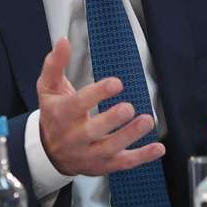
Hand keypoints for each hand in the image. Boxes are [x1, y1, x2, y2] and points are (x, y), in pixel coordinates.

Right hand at [37, 37, 165, 175]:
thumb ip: (55, 64)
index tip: (116, 83)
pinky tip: (158, 148)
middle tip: (128, 107)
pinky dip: (142, 157)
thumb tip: (63, 41)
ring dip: (130, 136)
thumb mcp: (48, 88)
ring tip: (147, 121)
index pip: (77, 105)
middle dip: (112, 120)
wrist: (48, 152)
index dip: (96, 94)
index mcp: (61, 115)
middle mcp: (74, 137)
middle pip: (93, 131)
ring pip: (110, 148)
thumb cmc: (53, 114)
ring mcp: (88, 153)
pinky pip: (123, 163)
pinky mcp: (102, 165)